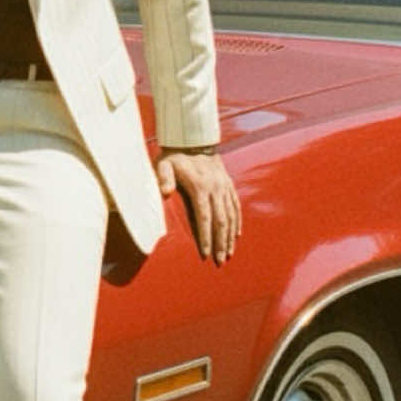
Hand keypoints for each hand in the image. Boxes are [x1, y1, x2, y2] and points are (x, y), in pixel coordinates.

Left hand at [156, 150, 240, 264]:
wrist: (193, 139)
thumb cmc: (174, 156)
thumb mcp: (164, 164)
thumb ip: (163, 178)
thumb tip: (164, 192)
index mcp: (200, 187)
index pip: (204, 217)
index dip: (206, 237)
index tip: (205, 254)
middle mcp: (216, 188)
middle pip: (221, 221)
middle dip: (220, 243)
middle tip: (219, 261)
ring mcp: (224, 187)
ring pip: (231, 216)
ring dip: (230, 237)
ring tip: (228, 254)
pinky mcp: (228, 185)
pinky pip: (235, 206)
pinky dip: (237, 222)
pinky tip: (236, 235)